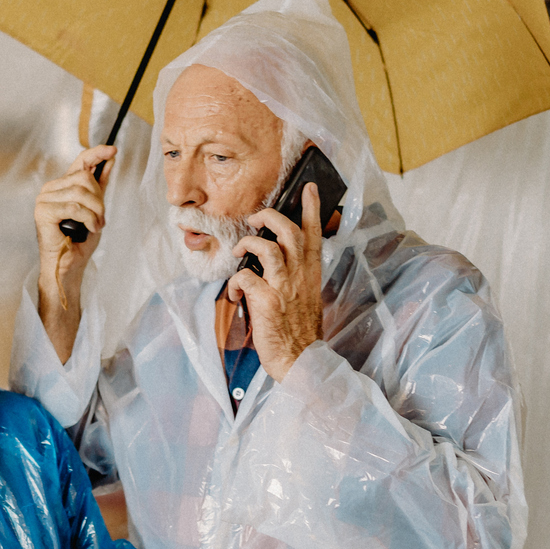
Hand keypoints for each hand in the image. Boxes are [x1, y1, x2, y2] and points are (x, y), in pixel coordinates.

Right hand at [34, 146, 113, 360]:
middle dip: (100, 200)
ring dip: (96, 212)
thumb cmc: (79, 241)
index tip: (113, 150)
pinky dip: (88, 219)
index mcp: (62, 186)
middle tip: (100, 219)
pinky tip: (89, 228)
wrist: (69, 266)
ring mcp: (44, 199)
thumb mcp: (96, 209)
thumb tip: (110, 161)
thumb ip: (100, 186)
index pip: (79, 162)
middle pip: (84, 179)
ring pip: (81, 192)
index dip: (97, 153)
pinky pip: (74, 206)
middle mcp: (51, 189)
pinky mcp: (43, 212)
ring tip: (95, 226)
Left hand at [224, 181, 324, 381]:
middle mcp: (299, 276)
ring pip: (267, 248)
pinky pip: (245, 278)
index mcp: (311, 273)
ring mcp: (283, 288)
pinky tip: (235, 293)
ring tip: (240, 250)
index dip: (311, 209)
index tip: (309, 188)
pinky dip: (235, 282)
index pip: (314, 234)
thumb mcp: (306, 296)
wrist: (300, 360)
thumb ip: (296, 275)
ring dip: (248, 243)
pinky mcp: (267, 301)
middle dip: (269, 217)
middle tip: (255, 218)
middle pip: (289, 232)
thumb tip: (277, 260)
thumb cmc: (298, 330)